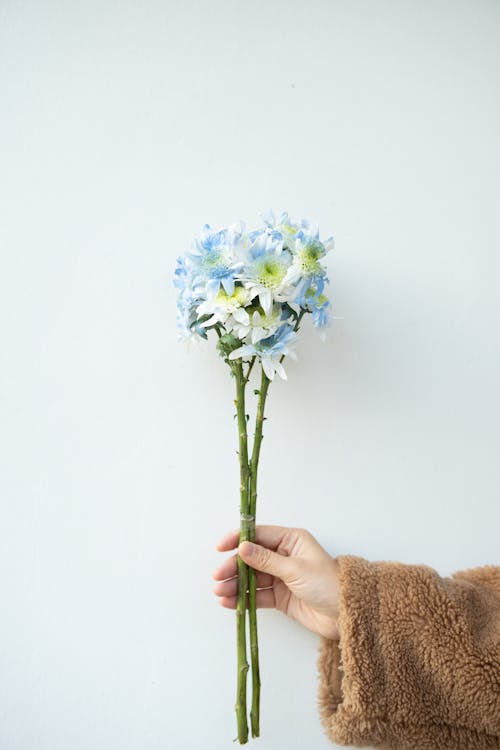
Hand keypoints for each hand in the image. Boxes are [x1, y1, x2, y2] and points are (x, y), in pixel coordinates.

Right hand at [212, 525, 339, 639]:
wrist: (346, 614)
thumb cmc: (328, 584)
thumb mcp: (296, 569)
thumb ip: (266, 560)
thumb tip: (243, 547)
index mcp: (291, 541)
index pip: (259, 535)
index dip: (239, 540)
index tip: (221, 547)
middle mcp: (284, 556)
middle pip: (252, 558)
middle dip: (234, 567)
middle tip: (218, 577)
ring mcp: (281, 577)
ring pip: (252, 578)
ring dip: (235, 584)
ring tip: (220, 593)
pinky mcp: (280, 597)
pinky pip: (257, 595)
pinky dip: (243, 598)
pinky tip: (229, 602)